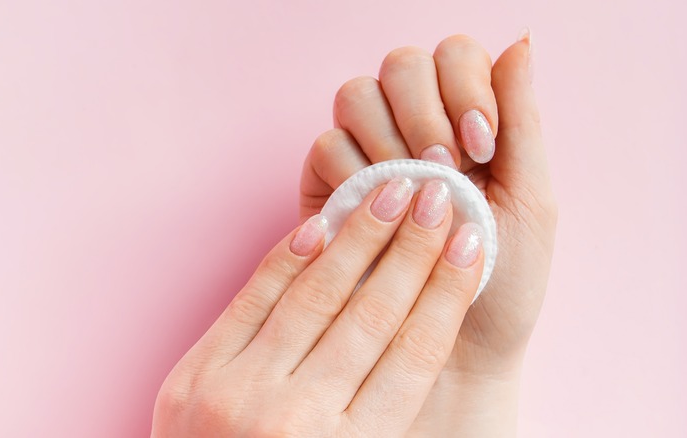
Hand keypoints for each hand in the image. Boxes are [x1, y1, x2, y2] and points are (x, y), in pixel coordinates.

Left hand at [152, 176, 486, 435]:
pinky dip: (289, 258)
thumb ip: (384, 408)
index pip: (415, 353)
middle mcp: (298, 423)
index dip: (449, 290)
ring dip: (360, 237)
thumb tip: (422, 318)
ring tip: (392, 190)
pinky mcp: (195, 375)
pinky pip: (252, 299)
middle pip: (373, 314)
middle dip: (413, 248)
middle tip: (441, 195)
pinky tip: (322, 223)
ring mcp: (239, 395)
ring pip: (316, 296)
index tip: (472, 243)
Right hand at [299, 32, 556, 434]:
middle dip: (425, 110)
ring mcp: (368, 154)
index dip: (464, 86)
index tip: (482, 145)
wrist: (454, 348)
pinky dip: (353, 173)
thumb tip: (520, 41)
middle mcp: (414, 128)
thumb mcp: (531, 200)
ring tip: (412, 195)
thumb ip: (523, 119)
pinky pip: (326, 146)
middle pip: (402, 64)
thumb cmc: (500, 280)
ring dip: (388, 138)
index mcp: (466, 121)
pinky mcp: (329, 187)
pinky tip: (378, 211)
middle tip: (447, 166)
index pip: (455, 55)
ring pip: (357, 95)